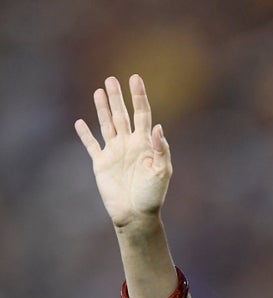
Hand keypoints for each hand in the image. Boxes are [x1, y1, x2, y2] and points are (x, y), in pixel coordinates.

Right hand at [75, 75, 171, 228]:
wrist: (136, 214)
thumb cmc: (152, 195)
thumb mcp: (162, 171)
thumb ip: (160, 149)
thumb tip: (157, 127)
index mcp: (145, 144)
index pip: (142, 114)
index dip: (139, 96)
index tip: (135, 78)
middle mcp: (129, 144)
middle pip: (122, 115)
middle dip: (117, 97)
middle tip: (112, 79)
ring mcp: (115, 152)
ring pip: (107, 124)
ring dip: (102, 108)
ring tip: (99, 91)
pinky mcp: (101, 163)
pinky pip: (92, 145)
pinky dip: (85, 134)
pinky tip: (80, 122)